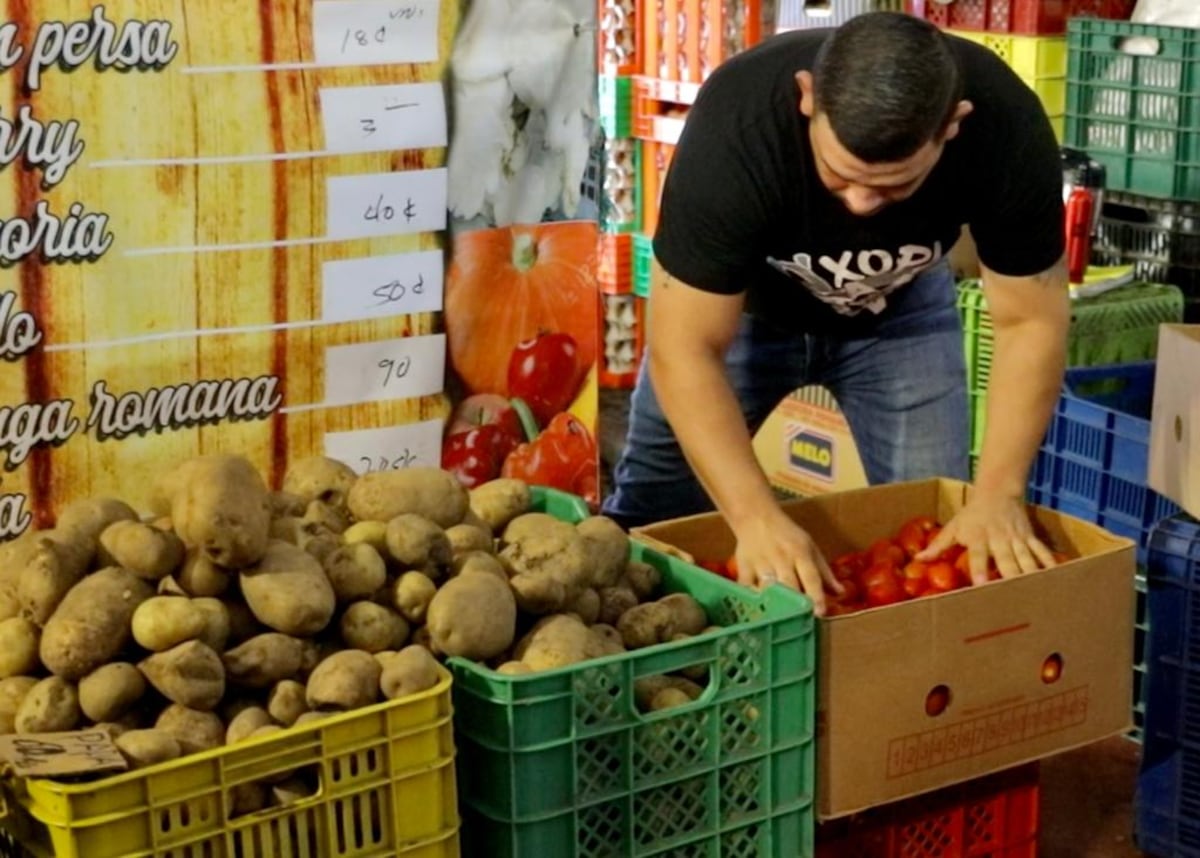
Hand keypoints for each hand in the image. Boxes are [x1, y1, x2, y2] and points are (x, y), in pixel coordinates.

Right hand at [732, 508, 841, 615]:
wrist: (756, 516)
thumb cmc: (787, 535)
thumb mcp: (810, 547)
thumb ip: (824, 572)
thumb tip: (840, 593)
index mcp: (800, 553)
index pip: (811, 576)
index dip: (816, 596)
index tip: (820, 614)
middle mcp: (781, 558)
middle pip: (789, 585)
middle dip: (795, 604)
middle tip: (801, 622)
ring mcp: (761, 563)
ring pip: (767, 588)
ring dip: (774, 604)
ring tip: (779, 621)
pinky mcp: (744, 567)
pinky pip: (746, 587)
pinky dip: (750, 600)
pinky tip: (755, 611)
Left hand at [917, 491, 1054, 584]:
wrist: (998, 491)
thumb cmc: (972, 514)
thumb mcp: (953, 527)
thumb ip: (938, 546)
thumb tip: (918, 560)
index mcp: (978, 537)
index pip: (979, 555)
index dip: (980, 570)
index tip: (982, 585)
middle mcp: (999, 539)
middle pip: (1007, 560)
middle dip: (1011, 579)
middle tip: (1015, 599)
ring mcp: (1017, 539)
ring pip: (1027, 559)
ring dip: (1032, 576)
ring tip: (1038, 595)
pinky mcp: (1030, 537)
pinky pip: (1041, 552)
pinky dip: (1049, 564)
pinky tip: (1057, 578)